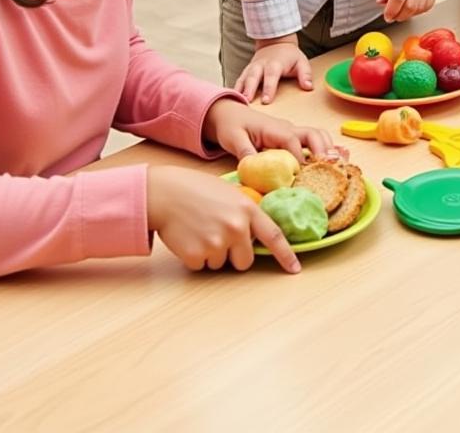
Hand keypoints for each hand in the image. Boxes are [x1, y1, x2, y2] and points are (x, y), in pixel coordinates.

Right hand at [147, 165, 299, 272]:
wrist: (164, 193)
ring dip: (212, 254)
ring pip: (221, 265)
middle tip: (218, 235)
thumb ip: (245, 212)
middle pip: (245, 261)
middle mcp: (236, 227)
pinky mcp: (197, 255)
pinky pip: (201, 267)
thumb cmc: (196, 189)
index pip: (273, 236)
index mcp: (247, 209)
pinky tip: (188, 237)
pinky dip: (194, 257)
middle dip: (234, 255)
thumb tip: (254, 235)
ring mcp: (217, 242)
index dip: (286, 255)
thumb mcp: (229, 193)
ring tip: (199, 230)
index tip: (295, 269)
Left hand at [203, 99, 332, 159]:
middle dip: (323, 150)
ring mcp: (292, 132)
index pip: (292, 141)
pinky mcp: (293, 138)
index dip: (299, 157)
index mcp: (274, 129)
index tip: (302, 174)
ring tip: (336, 166)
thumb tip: (254, 170)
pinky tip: (335, 160)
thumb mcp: (233, 139)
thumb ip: (245, 153)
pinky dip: (326, 148)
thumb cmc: (232, 125)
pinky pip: (314, 140)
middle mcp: (288, 129)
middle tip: (328, 168)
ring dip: (328, 149)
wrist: (230, 113)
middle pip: (312, 134)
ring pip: (318, 136)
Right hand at [234, 36, 312, 104]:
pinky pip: (238, 81)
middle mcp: (260, 66)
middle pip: (253, 77)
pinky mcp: (245, 72)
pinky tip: (228, 101)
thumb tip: (308, 87)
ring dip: (238, 90)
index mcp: (275, 64)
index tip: (266, 100)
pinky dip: (233, 90)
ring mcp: (251, 68)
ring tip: (235, 103)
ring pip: (242, 79)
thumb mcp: (301, 62)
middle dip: (249, 89)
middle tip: (246, 102)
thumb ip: (305, 74)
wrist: (275, 43)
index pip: (271, 76)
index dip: (268, 88)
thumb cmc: (289, 56)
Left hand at [377, 0, 438, 22]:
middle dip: (399, 15)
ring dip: (409, 14)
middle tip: (392, 16)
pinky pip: (429, 4)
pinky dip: (420, 10)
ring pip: (420, 7)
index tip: (387, 15)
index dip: (391, 10)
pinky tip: (412, 8)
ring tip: (401, 12)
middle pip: (410, 5)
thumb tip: (381, 1)